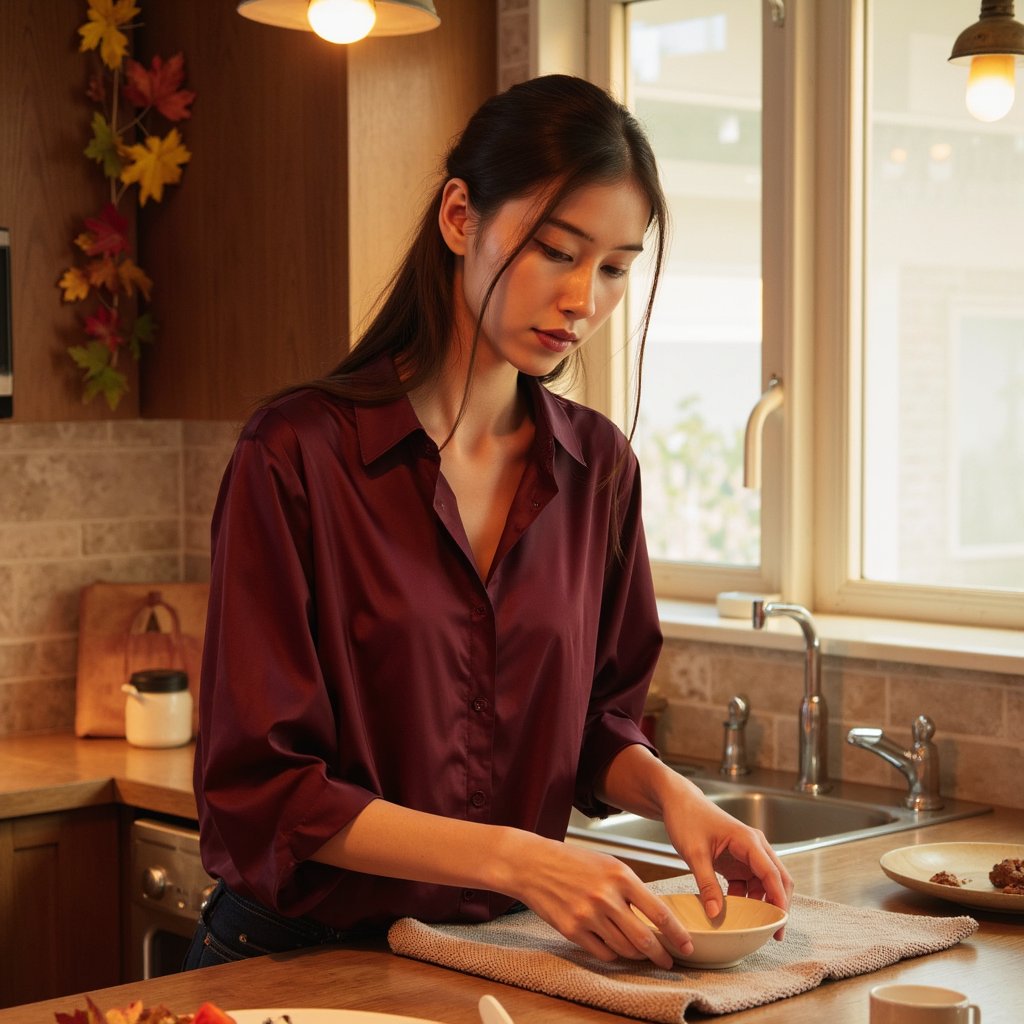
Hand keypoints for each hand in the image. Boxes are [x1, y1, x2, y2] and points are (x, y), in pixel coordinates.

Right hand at [499, 832, 692, 968]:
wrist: (533, 864)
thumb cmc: (573, 861)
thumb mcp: (608, 863)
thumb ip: (631, 887)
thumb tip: (654, 914)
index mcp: (620, 875)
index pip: (658, 912)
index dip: (676, 933)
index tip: (686, 945)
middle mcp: (606, 897)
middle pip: (644, 938)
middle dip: (661, 955)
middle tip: (669, 961)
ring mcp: (588, 915)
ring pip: (624, 948)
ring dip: (637, 956)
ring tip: (643, 955)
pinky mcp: (572, 930)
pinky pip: (602, 953)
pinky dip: (613, 955)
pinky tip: (616, 950)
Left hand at [661, 793, 792, 937]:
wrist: (678, 803)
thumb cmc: (687, 818)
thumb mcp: (694, 853)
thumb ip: (706, 883)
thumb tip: (715, 914)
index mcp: (748, 841)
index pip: (772, 873)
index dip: (779, 899)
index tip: (780, 922)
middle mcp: (754, 847)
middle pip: (777, 879)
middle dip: (779, 905)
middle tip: (775, 933)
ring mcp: (747, 855)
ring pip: (765, 884)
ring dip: (762, 904)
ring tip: (755, 928)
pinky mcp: (737, 861)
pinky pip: (749, 884)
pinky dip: (746, 899)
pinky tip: (736, 913)